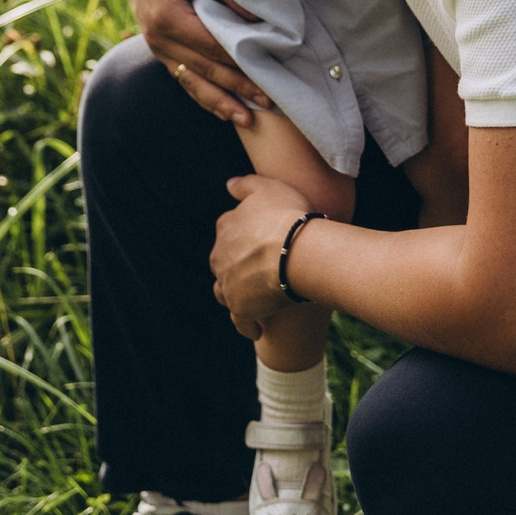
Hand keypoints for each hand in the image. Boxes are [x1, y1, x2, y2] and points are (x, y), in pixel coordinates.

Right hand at [112, 0, 269, 124]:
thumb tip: (261, 25)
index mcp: (167, 17)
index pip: (215, 50)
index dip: (244, 65)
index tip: (273, 76)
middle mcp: (157, 38)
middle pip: (206, 71)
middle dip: (239, 88)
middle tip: (272, 103)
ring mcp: (155, 45)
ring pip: (192, 81)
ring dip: (221, 101)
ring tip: (248, 120)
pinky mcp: (158, 46)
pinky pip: (182, 76)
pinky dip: (203, 93)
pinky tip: (222, 109)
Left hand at [210, 173, 314, 333]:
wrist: (296, 252)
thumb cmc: (288, 216)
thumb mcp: (268, 187)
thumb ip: (246, 185)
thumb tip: (228, 185)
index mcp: (226, 227)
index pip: (228, 229)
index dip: (243, 234)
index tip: (257, 240)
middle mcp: (220, 255)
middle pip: (223, 261)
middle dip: (235, 265)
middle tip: (258, 269)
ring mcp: (227, 283)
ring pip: (224, 291)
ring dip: (235, 293)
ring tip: (253, 297)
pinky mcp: (240, 307)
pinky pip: (241, 321)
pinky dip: (248, 325)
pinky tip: (258, 329)